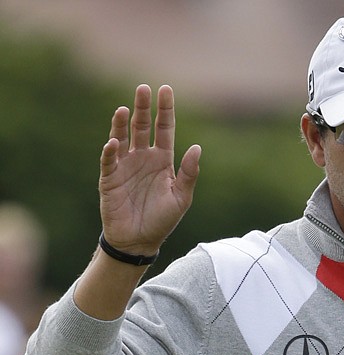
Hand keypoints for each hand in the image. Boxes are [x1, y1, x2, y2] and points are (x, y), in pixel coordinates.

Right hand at [99, 84, 200, 255]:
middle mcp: (143, 158)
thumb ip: (189, 173)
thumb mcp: (181, 197)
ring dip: (121, 123)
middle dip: (143, 107)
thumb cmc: (163, 220)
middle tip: (143, 88)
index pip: (164, 128)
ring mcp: (125, 166)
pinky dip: (110, 151)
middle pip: (142, 126)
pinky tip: (114, 142)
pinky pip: (109, 161)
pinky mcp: (109, 178)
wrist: (140, 241)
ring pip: (123, 138)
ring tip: (123, 108)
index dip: (165, 110)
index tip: (165, 89)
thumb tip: (197, 148)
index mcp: (163, 160)